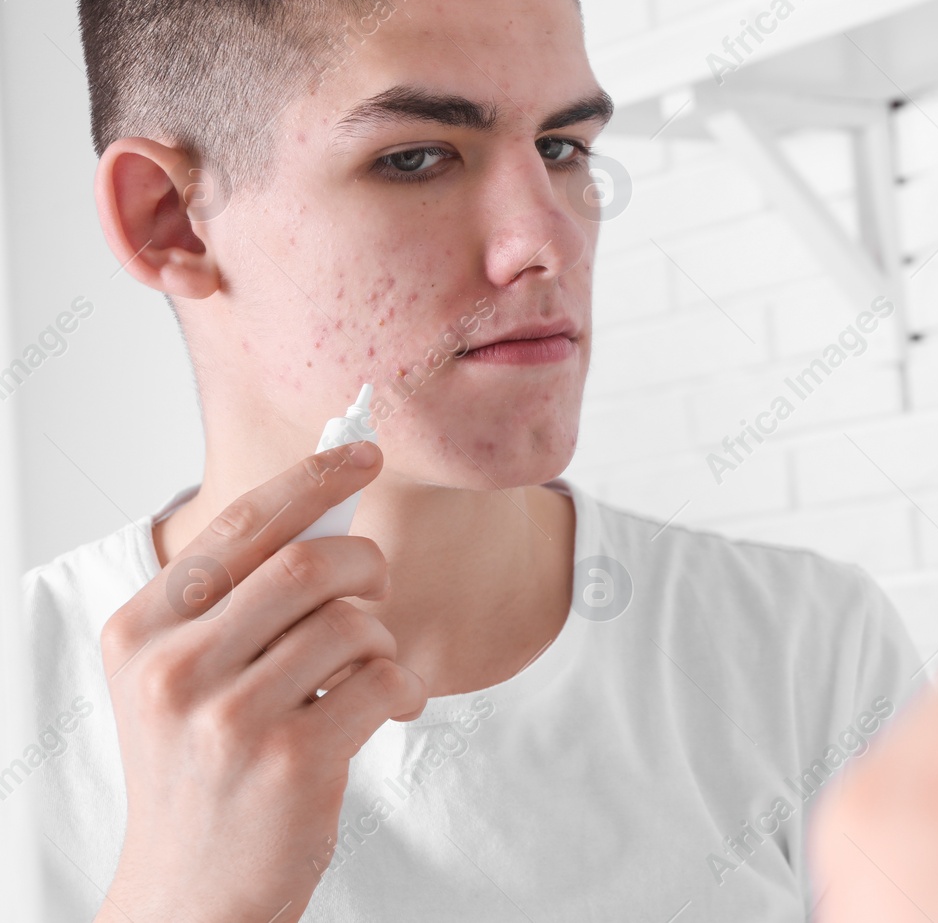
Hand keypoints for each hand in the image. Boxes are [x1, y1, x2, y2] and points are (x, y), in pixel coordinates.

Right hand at [96, 442, 427, 922]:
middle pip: (308, 563)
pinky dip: (405, 684)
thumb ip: (240, 600)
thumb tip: (330, 504)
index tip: (363, 451)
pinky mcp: (291, 761)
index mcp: (140, 632)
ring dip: (383, 637)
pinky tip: (391, 708)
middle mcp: (174, 669)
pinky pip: (385, 677)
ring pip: (353, 621)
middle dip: (364, 564)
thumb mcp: (186, 679)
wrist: (191, 895)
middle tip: (375, 590)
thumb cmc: (203, 771)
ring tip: (370, 670)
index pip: (239, 526)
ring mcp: (229, 718)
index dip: (313, 479)